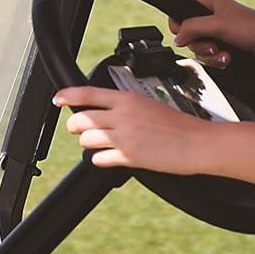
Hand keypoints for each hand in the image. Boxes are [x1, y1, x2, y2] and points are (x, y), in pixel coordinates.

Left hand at [53, 86, 210, 172]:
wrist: (196, 142)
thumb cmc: (177, 125)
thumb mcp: (148, 104)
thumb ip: (125, 108)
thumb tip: (107, 112)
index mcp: (127, 99)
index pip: (88, 93)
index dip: (68, 96)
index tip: (58, 100)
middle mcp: (122, 116)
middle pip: (82, 119)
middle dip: (76, 127)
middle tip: (79, 130)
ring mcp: (124, 137)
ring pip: (87, 139)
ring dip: (88, 143)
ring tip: (96, 145)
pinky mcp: (129, 157)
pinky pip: (100, 159)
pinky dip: (99, 160)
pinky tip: (106, 158)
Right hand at [170, 0, 254, 70]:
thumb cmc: (254, 28)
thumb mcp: (217, 24)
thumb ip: (192, 28)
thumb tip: (177, 38)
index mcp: (209, 2)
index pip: (181, 12)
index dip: (181, 26)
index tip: (187, 36)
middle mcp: (213, 16)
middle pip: (189, 34)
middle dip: (201, 45)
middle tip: (214, 46)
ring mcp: (219, 33)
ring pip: (199, 48)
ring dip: (211, 55)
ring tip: (225, 54)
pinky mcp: (226, 47)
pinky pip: (211, 57)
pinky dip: (218, 61)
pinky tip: (230, 59)